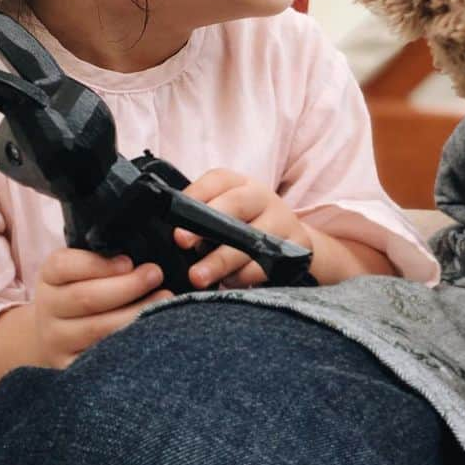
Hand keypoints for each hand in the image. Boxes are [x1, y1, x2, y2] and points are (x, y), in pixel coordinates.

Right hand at [33, 247, 172, 369]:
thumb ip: (102, 257)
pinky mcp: (70, 368)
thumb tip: (139, 253)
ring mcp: (57, 341)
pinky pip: (103, 359)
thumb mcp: (81, 268)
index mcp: (49, 276)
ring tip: (164, 301)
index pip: (64, 266)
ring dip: (135, 315)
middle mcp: (48, 308)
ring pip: (97, 330)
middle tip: (155, 274)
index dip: (98, 264)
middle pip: (86, 298)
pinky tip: (150, 333)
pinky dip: (130, 344)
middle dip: (127, 286)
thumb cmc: (81, 291)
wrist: (57, 334)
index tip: (128, 261)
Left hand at [173, 170, 311, 290]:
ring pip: (250, 240)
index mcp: (238, 183)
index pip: (215, 181)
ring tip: (197, 277)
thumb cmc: (242, 225)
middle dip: (205, 226)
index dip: (194, 196)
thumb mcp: (223, 211)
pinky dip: (244, 277)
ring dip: (221, 261)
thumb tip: (168, 233)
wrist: (289, 240)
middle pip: (234, 206)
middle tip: (181, 242)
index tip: (174, 217)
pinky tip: (227, 283)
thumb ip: (199, 216)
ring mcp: (282, 220)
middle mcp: (262, 196)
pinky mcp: (297, 247)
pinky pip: (268, 265)